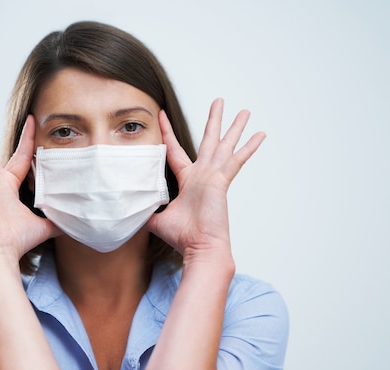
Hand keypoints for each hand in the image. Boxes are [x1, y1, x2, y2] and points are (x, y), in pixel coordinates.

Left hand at [147, 99, 265, 260]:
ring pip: (224, 145)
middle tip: (219, 101)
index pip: (175, 150)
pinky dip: (249, 148)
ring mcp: (213, 177)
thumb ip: (147, 208)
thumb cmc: (182, 237)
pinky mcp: (221, 181)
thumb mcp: (156, 219)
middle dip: (214, 121)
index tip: (161, 114)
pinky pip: (237, 160)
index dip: (167, 133)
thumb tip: (129, 207)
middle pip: (208, 140)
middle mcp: (202, 175)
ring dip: (234, 127)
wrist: (199, 248)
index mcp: (188, 180)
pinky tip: (260, 134)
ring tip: (244, 110)